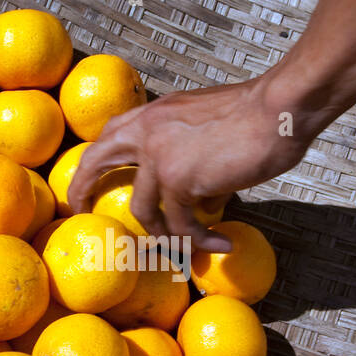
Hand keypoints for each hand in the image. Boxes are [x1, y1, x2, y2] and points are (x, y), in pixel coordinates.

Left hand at [66, 75, 313, 251]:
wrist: (277, 109)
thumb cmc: (256, 113)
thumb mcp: (204, 118)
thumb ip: (184, 139)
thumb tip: (191, 179)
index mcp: (153, 113)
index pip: (111, 134)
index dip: (97, 158)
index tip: (90, 179)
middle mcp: (147, 132)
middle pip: (97, 161)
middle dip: (81, 188)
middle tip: (77, 211)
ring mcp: (159, 157)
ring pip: (144, 210)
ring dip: (169, 235)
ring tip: (194, 246)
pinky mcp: (180, 181)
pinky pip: (180, 224)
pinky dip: (200, 240)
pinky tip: (220, 244)